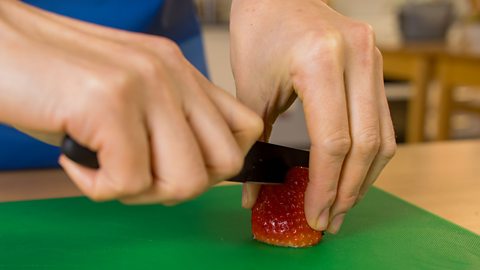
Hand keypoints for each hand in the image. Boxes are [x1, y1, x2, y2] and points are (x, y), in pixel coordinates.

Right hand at [0, 1, 261, 203]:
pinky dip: (96, 187)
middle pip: (223, 164)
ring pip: (184, 181)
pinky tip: (74, 158)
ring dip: (139, 191)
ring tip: (103, 166)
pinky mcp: (109, 104)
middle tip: (134, 173)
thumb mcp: (130, 96)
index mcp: (182, 71)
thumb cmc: (57, 80)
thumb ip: (169, 123)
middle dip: (177, 186)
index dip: (220, 163)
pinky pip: (127, 183)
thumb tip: (199, 171)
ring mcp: (144, 85)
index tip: (177, 168)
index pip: (246, 129)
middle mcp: (172, 72)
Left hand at [230, 0, 395, 232]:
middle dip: (348, 190)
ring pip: (383, 136)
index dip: (325, 186)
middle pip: (366, 144)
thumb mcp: (252, 89)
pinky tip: (352, 173)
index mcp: (320, 61)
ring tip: (343, 204)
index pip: (333, 142)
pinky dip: (368, 153)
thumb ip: (256, 143)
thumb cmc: (258, 32)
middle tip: (331, 219)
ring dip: (364, 177)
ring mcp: (373, 57)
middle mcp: (357, 57)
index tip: (315, 214)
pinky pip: (381, 119)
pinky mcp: (377, 62)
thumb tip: (256, 193)